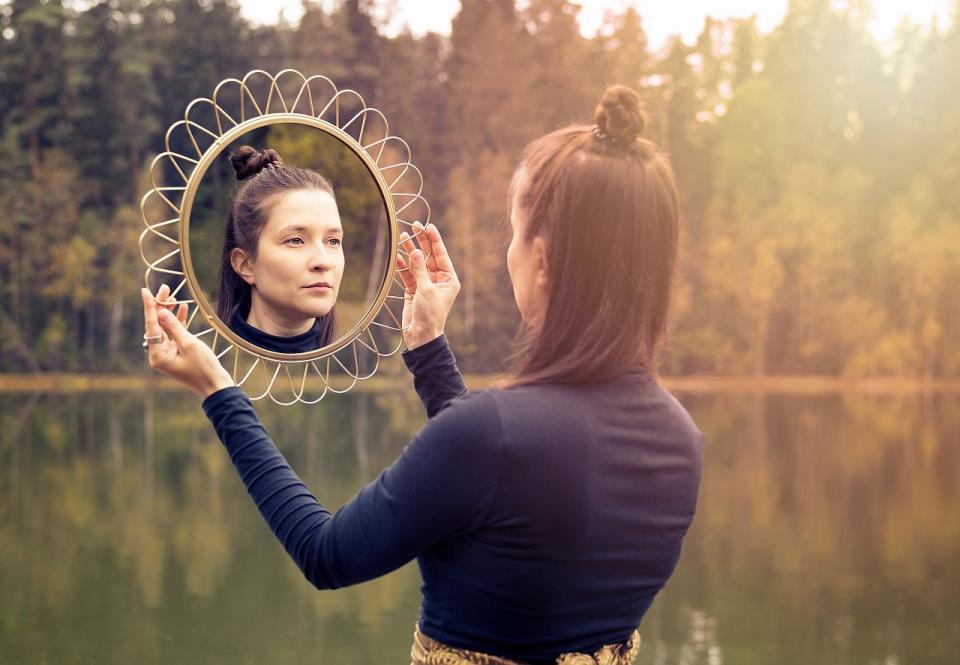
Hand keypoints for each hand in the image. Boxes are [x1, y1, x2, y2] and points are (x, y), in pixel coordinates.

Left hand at [141, 284, 234, 398]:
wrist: (216, 386)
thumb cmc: (203, 367)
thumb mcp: (189, 344)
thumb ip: (174, 327)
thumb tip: (161, 312)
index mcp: (157, 355)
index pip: (151, 326)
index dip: (150, 307)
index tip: (145, 291)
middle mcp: (159, 354)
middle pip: (156, 325)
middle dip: (161, 307)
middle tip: (165, 289)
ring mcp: (168, 353)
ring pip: (165, 328)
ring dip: (170, 313)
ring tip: (174, 296)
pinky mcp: (177, 352)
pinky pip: (174, 334)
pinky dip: (179, 322)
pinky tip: (183, 308)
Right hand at [395, 222, 460, 350]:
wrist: (421, 335)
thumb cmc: (430, 315)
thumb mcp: (426, 290)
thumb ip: (419, 270)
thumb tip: (415, 251)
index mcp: (449, 280)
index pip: (441, 255)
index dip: (434, 240)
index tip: (428, 226)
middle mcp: (438, 280)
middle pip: (429, 256)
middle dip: (421, 242)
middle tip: (414, 226)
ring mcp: (425, 284)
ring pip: (417, 263)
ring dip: (410, 251)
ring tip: (403, 237)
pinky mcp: (414, 290)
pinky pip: (408, 274)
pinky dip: (402, 265)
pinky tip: (397, 255)